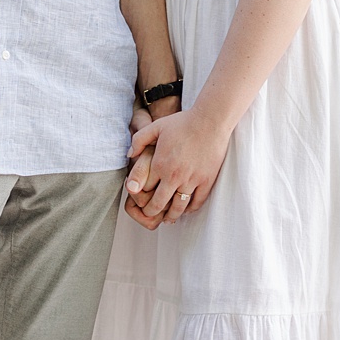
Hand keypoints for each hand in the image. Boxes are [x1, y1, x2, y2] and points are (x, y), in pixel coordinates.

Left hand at [127, 105, 229, 224]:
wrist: (210, 121)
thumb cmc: (182, 122)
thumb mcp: (156, 127)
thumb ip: (139, 140)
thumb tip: (129, 155)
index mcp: (159, 164)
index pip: (145, 189)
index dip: (140, 196)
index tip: (140, 199)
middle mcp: (174, 176)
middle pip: (159, 203)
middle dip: (152, 212)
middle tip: (150, 214)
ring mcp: (191, 180)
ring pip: (178, 207)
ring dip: (171, 215)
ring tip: (167, 218)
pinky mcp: (206, 181)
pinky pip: (197, 202)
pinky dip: (190, 209)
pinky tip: (186, 210)